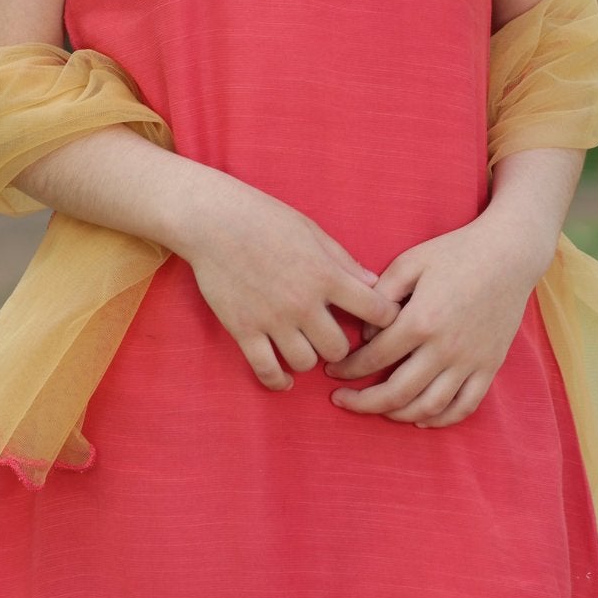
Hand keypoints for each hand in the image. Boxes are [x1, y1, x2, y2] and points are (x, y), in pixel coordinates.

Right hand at [180, 183, 400, 392]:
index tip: (377, 319)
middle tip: (330, 335)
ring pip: (306, 362)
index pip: (376, 311)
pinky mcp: (243, 330)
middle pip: (338, 348)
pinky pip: (267, 370)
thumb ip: (343, 261)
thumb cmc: (265, 218)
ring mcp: (272, 319)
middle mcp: (303, 302)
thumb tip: (373, 283)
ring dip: (308, 357)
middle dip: (340, 345)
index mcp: (326, 274)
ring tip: (303, 345)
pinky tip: (283, 377)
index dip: (385, 318)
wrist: (212, 220)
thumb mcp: (312, 231)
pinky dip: (278, 380)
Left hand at [322, 211, 549, 425]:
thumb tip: (365, 332)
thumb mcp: (410, 262)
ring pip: (429, 406)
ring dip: (398, 415)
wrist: (510, 254)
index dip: (348, 369)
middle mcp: (445, 348)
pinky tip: (422, 419)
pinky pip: (465, 406)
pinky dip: (441, 419)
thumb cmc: (455, 252)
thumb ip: (381, 295)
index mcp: (420, 320)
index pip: (374, 358)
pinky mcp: (490, 366)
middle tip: (342, 400)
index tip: (332, 372)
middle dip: (363, 402)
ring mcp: (470, 361)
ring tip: (379, 410)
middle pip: (397, 392)